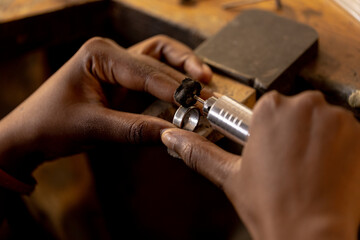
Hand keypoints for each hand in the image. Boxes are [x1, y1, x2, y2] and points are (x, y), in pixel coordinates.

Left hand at [0, 35, 211, 179]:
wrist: (30, 134)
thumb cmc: (51, 124)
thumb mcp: (94, 128)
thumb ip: (135, 130)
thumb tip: (173, 135)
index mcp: (100, 54)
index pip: (147, 70)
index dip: (175, 89)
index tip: (198, 104)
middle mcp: (112, 54)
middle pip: (159, 61)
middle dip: (185, 80)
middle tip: (208, 97)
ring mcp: (119, 67)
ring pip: (161, 59)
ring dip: (184, 71)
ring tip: (206, 85)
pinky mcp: (123, 82)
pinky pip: (154, 77)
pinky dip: (172, 84)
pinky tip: (186, 95)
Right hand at [162, 91, 359, 239]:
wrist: (311, 232)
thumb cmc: (273, 205)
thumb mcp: (230, 175)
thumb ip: (198, 151)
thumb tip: (172, 138)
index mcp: (269, 109)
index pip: (268, 108)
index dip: (269, 131)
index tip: (273, 147)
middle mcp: (303, 105)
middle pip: (295, 110)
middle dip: (291, 131)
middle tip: (288, 161)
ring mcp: (333, 117)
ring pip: (319, 119)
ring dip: (314, 137)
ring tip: (306, 167)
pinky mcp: (356, 130)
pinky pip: (343, 130)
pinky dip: (336, 145)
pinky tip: (324, 167)